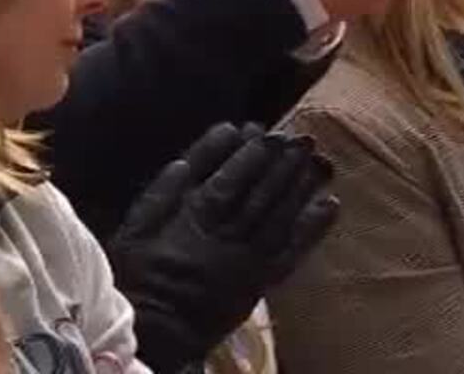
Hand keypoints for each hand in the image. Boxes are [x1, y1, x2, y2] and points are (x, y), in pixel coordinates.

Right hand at [110, 123, 338, 371]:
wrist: (158, 332)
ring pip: (281, 216)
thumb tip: (187, 159)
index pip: (229, 180)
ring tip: (317, 161)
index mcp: (194, 220)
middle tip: (300, 139)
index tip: (263, 132)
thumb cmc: (140, 277)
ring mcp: (248, 259)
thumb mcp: (134, 229)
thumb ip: (162, 193)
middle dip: (283, 163)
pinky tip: (330, 205)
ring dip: (301, 186)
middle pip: (262, 193)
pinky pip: (292, 252)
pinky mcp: (261, 280)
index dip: (249, 156)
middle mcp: (227, 236)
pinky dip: (313, 229)